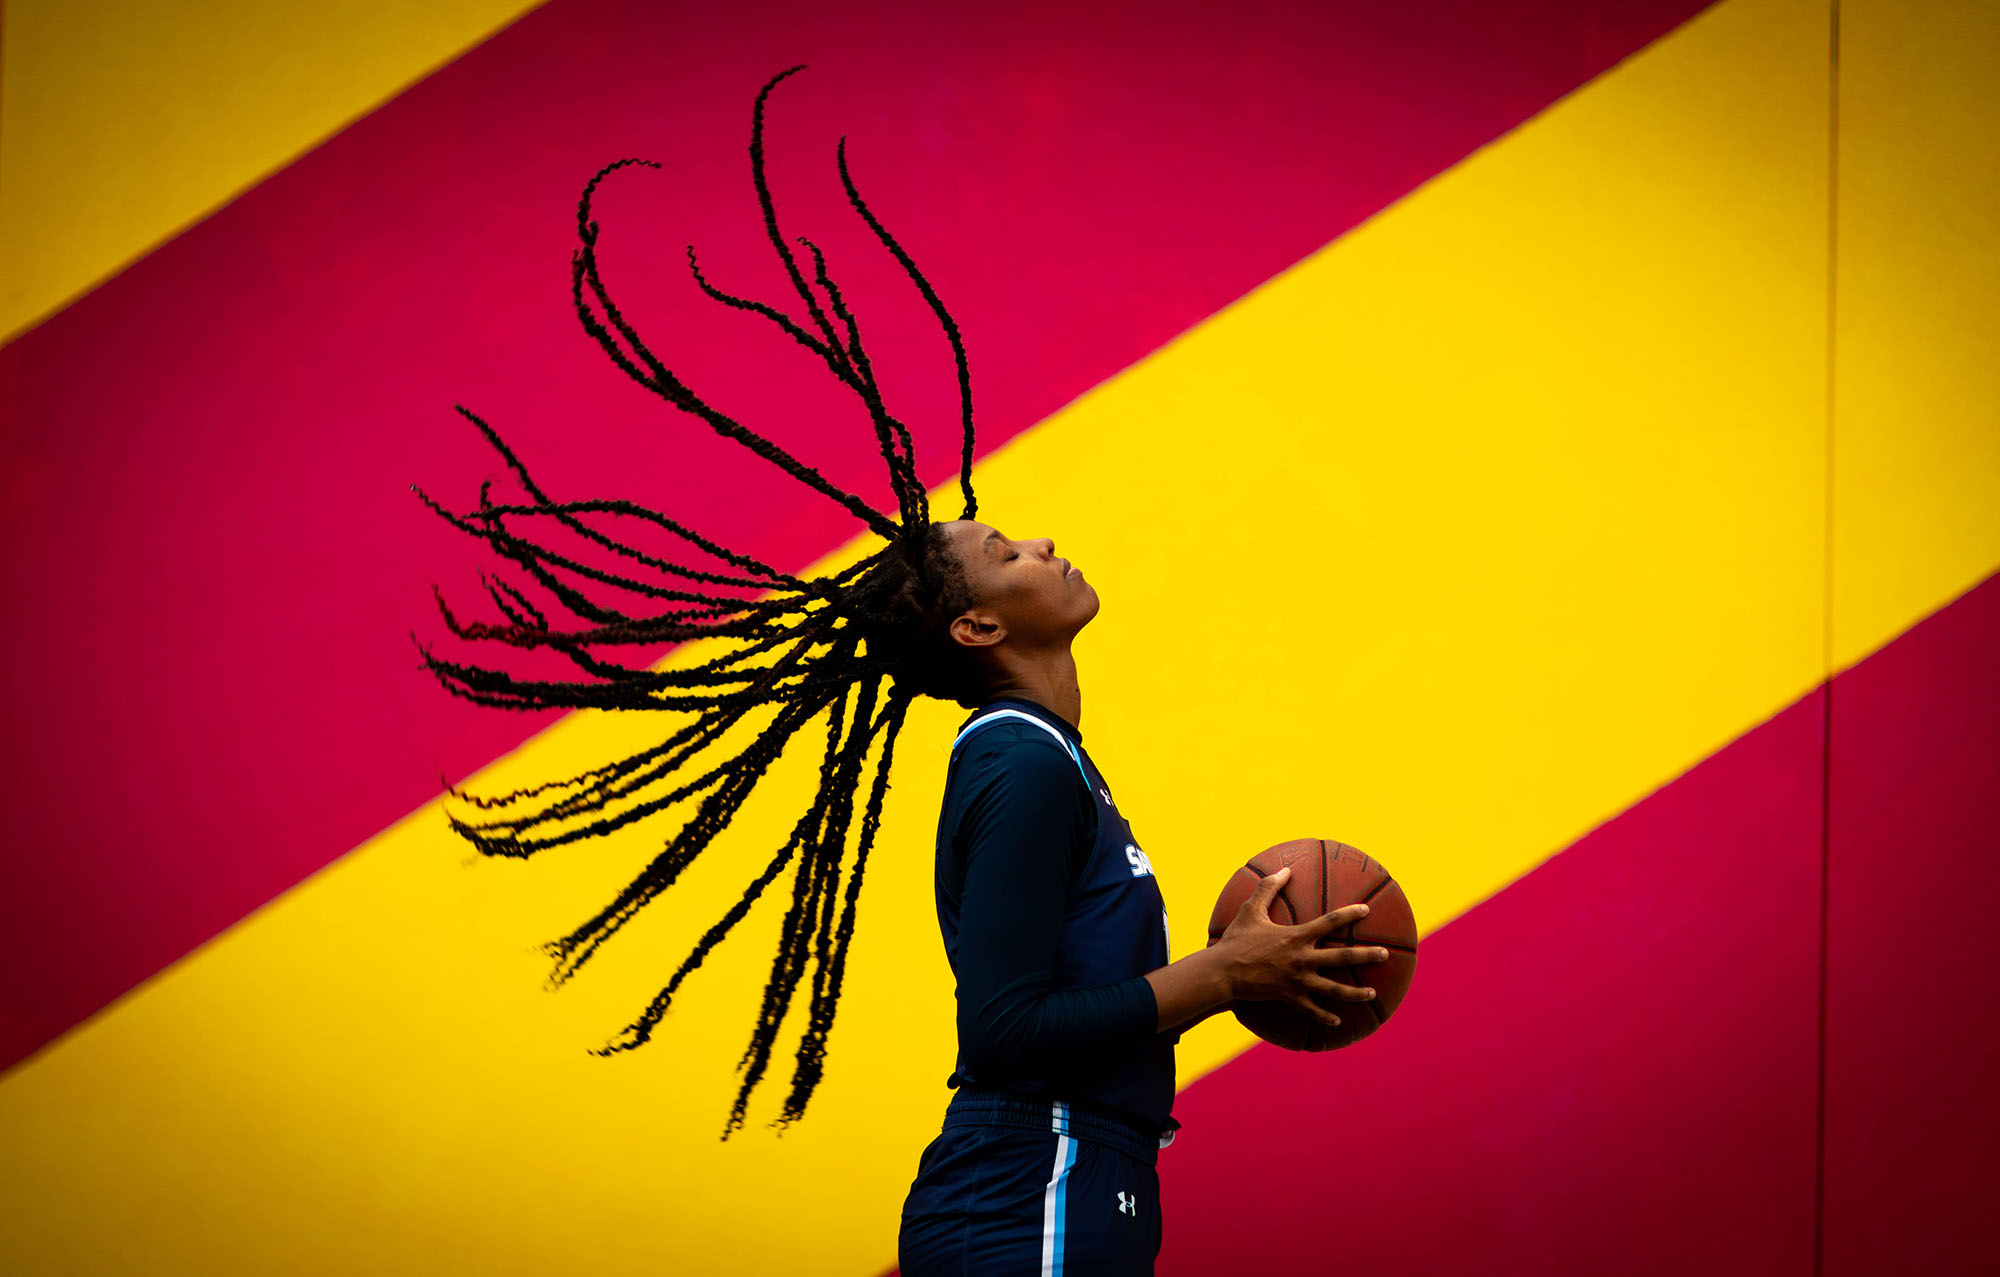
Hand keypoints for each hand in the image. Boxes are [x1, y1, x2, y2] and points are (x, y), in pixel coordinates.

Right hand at [1212, 865, 1391, 1027]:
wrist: (1223, 972)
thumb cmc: (1236, 940)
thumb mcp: (1251, 910)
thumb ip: (1268, 887)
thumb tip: (1285, 869)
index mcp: (1297, 936)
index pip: (1330, 922)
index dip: (1350, 914)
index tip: (1366, 910)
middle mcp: (1303, 959)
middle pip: (1342, 957)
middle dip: (1366, 955)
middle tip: (1384, 954)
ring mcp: (1298, 981)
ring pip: (1334, 989)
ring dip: (1355, 993)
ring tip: (1372, 994)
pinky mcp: (1290, 997)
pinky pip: (1312, 1010)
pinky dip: (1325, 1017)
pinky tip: (1337, 1021)